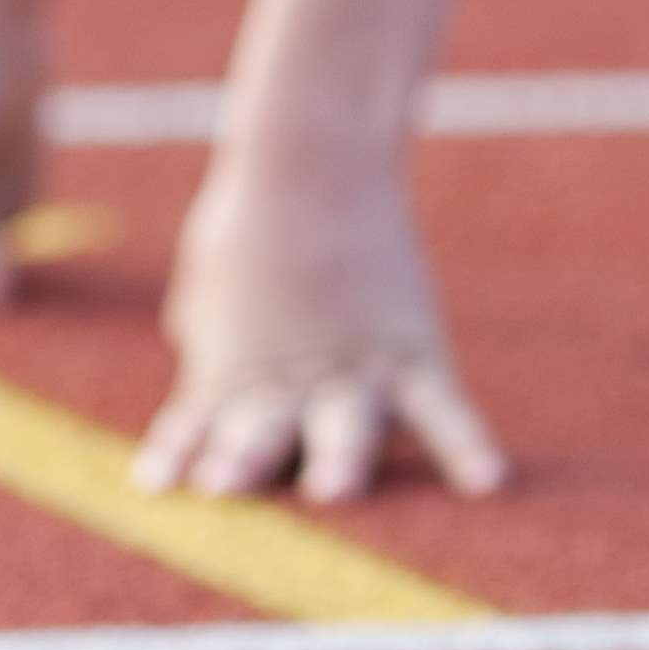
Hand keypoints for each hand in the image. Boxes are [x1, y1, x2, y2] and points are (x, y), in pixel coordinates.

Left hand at [131, 159, 506, 502]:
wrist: (318, 159)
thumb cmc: (249, 233)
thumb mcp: (206, 300)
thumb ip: (211, 364)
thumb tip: (209, 418)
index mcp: (233, 370)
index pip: (204, 428)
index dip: (182, 453)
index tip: (161, 482)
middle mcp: (293, 382)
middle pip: (269, 433)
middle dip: (248, 460)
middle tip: (226, 482)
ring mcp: (358, 371)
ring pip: (348, 428)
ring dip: (335, 462)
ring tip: (331, 490)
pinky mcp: (416, 354)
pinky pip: (447, 410)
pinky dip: (468, 445)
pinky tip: (487, 483)